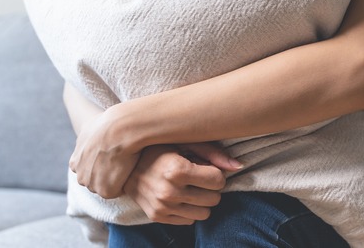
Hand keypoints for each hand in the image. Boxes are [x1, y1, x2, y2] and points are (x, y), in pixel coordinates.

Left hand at [69, 107, 139, 198]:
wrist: (119, 128)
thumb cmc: (108, 124)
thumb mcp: (89, 128)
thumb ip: (86, 138)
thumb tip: (88, 134)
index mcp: (75, 162)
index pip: (89, 169)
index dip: (102, 163)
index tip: (111, 154)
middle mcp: (80, 176)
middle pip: (96, 180)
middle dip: (107, 173)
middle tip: (121, 159)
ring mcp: (91, 185)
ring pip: (107, 186)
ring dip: (116, 178)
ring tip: (126, 162)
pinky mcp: (105, 191)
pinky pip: (118, 190)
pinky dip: (125, 182)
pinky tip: (129, 168)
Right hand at [124, 142, 242, 224]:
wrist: (124, 164)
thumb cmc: (159, 148)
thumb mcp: (184, 142)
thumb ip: (213, 153)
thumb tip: (239, 166)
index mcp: (176, 170)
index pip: (218, 181)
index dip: (215, 174)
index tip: (206, 168)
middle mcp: (169, 191)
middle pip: (214, 199)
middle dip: (211, 188)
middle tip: (199, 177)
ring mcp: (162, 207)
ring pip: (204, 213)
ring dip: (202, 201)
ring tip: (190, 187)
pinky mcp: (157, 217)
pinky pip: (189, 221)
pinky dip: (189, 210)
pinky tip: (179, 196)